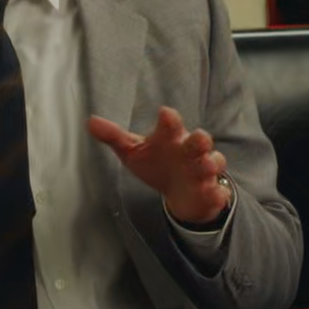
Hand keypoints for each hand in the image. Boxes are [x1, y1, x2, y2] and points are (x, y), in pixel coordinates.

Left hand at [89, 107, 230, 225]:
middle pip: (200, 141)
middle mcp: (189, 151)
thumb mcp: (134, 151)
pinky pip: (217, 191)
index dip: (169, 120)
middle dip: (200, 139)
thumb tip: (90, 122)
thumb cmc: (157, 163)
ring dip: (211, 164)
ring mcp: (202, 171)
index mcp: (171, 138)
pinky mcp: (210, 191)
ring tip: (207, 165)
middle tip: (199, 138)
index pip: (171, 125)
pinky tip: (215, 194)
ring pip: (214, 163)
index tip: (165, 114)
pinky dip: (218, 193)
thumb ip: (114, 137)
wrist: (180, 191)